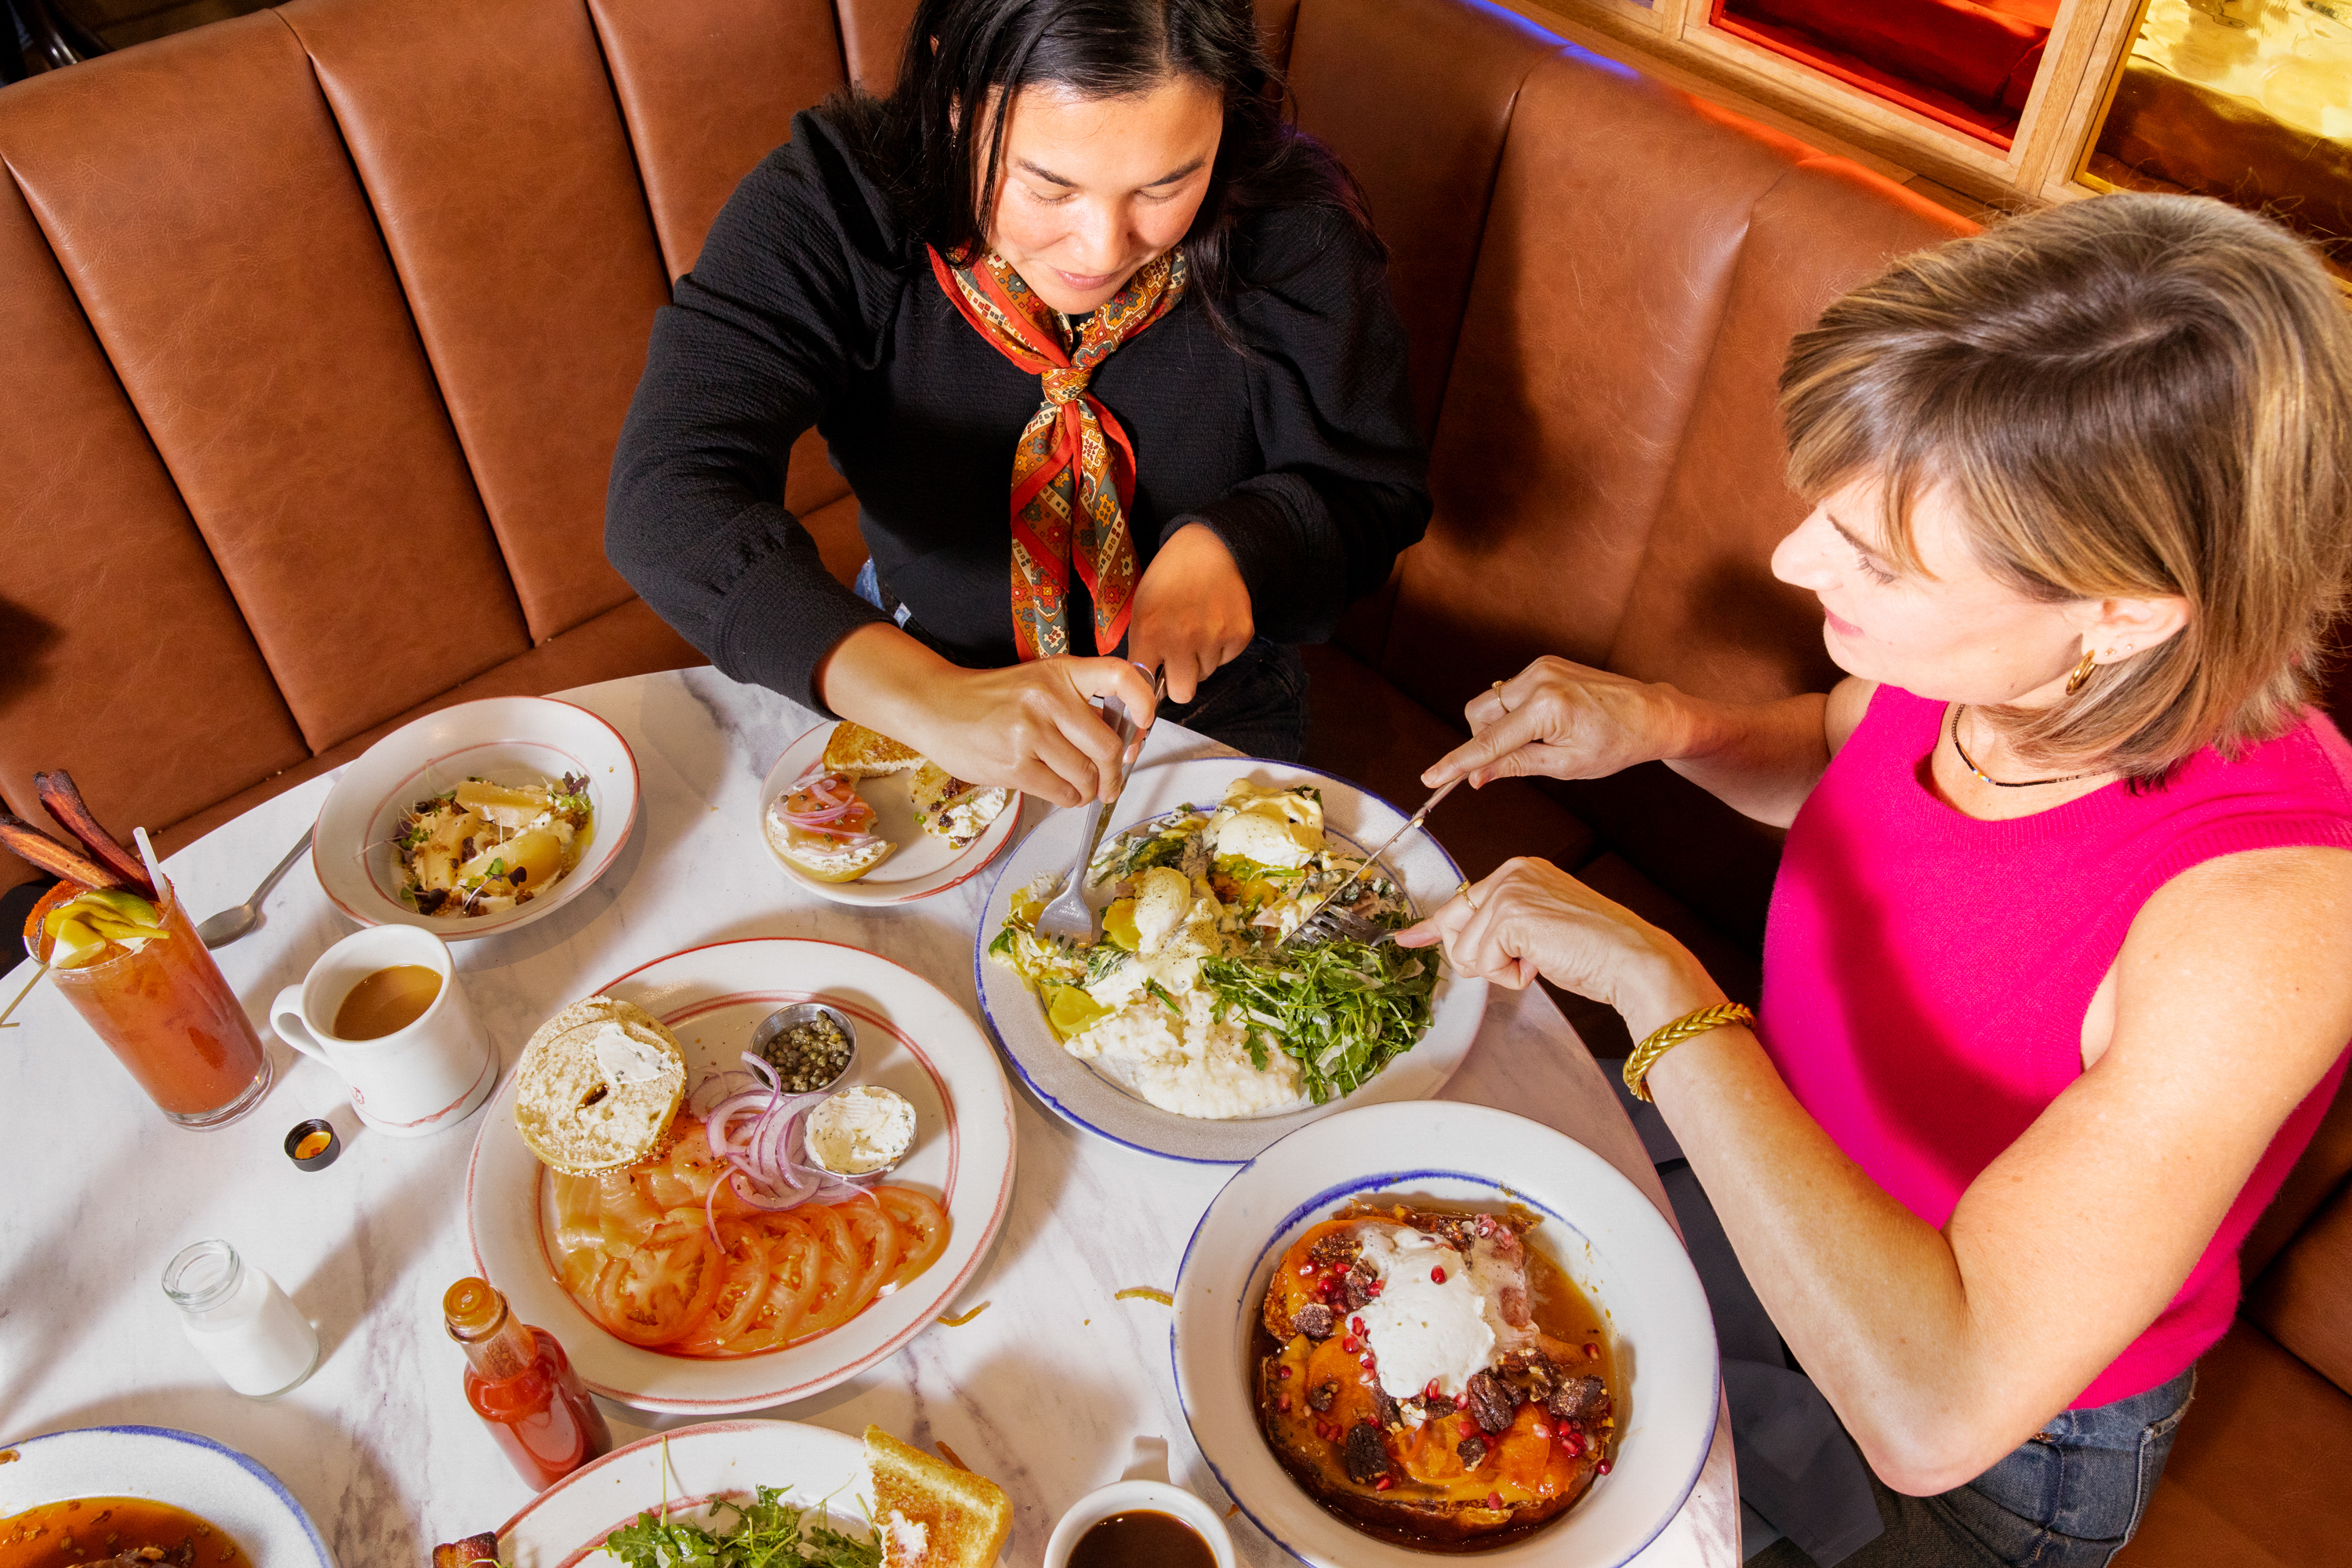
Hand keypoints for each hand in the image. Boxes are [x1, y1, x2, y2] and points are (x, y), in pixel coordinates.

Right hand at [817, 625, 1157, 808]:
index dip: (1144, 703)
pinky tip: (1063, 793)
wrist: (936, 706)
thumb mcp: (1038, 681)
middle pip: (1107, 747)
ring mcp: (1030, 732)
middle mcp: (1049, 698)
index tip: (1143, 726)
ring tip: (1082, 789)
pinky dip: (1069, 798)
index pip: (1119, 678)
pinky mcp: (1013, 763)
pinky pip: (1060, 791)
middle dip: (1116, 774)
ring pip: (1085, 775)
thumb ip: (1077, 701)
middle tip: (1112, 783)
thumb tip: (1123, 740)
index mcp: (1060, 672)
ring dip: (1089, 790)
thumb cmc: (993, 698)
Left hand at [1129, 522, 1252, 703]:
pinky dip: (1220, 648)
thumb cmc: (1169, 579)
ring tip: (1198, 630)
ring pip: (1206, 674)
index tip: (1153, 677)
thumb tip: (1143, 684)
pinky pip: (1226, 660)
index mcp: (1150, 632)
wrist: (1208, 549)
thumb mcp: (1142, 609)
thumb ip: (1142, 647)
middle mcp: (1182, 639)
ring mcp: (1214, 637)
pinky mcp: (1240, 634)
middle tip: (1179, 662)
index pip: (1146, 685)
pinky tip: (1215, 623)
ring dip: (1200, 660)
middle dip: (1180, 681)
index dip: (1149, 683)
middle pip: (1183, 693)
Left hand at [1394, 857, 1717, 1033]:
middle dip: (1478, 959)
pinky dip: (1510, 976)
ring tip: (1542, 959)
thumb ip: (1498, 929)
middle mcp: (1512, 872)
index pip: (1460, 901)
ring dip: (1500, 971)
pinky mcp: (1510, 914)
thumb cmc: (1595, 951)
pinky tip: (1542, 963)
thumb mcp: (1536, 933)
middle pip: (1452, 926)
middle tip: (1522, 961)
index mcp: (1520, 871)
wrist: (1633, 961)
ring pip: (1465, 950)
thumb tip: (1450, 940)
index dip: (1434, 929)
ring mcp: (1510, 890)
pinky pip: (1482, 962)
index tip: (1408, 938)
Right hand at [1423, 657, 1685, 790]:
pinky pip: (1509, 693)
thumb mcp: (1566, 766)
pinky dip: (1515, 714)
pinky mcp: (1544, 664)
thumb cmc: (1616, 744)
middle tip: (1509, 761)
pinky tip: (1545, 724)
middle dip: (1482, 741)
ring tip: (1539, 741)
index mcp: (1548, 708)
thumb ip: (1515, 766)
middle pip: (1479, 716)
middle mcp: (1539, 680)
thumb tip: (1476, 777)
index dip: (1457, 763)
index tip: (1431, 777)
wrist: (1650, 713)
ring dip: (1501, 727)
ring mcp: (1541, 667)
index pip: (1489, 742)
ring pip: (1491, 704)